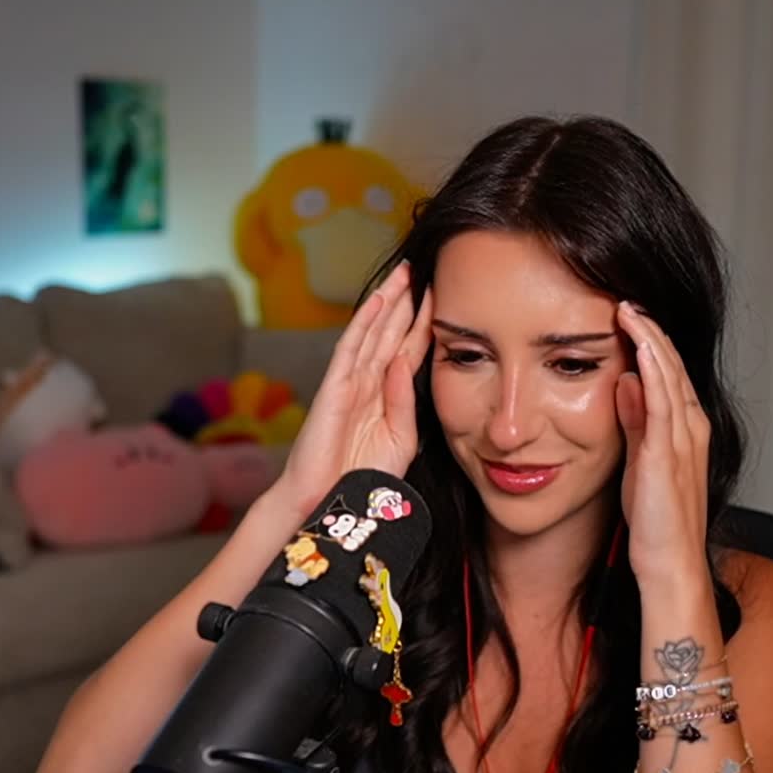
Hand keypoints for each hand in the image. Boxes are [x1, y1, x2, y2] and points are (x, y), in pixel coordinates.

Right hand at [268, 261, 433, 515]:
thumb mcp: (400, 440)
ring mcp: (349, 383)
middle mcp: (367, 383)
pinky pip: (350, 350)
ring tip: (402, 274)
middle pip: (390, 333)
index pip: (408, 351)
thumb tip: (404, 366)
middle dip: (404, 301)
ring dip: (386, 302)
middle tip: (420, 270)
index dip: (423, 324)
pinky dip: (363, 324)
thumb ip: (406, 404)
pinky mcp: (334, 389)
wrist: (331, 503)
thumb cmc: (362, 477)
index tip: (441, 298)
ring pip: (371, 333)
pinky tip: (377, 302)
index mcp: (385, 396)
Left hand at [614, 301, 710, 585]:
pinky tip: (639, 344)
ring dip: (650, 338)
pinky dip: (652, 368)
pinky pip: (663, 400)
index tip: (629, 315)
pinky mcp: (668, 452)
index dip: (651, 342)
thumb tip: (622, 382)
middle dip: (650, 330)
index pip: (670, 374)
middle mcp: (692, 427)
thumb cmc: (657, 524)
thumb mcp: (640, 462)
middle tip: (627, 298)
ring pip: (669, 375)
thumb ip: (635, 422)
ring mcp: (683, 438)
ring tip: (629, 308)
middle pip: (672, 366)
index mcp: (687, 430)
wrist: (671, 564)